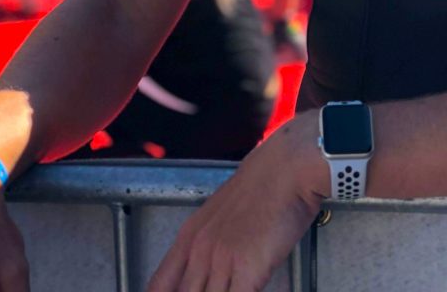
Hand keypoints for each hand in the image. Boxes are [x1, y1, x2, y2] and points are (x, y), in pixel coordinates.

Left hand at [148, 111, 326, 291]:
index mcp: (189, 237)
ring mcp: (221, 261)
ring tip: (235, 287)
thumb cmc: (264, 185)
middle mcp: (199, 251)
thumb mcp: (222, 211)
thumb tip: (207, 272)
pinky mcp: (246, 271)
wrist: (288, 167)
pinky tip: (252, 290)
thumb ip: (210, 242)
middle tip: (220, 286)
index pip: (158, 287)